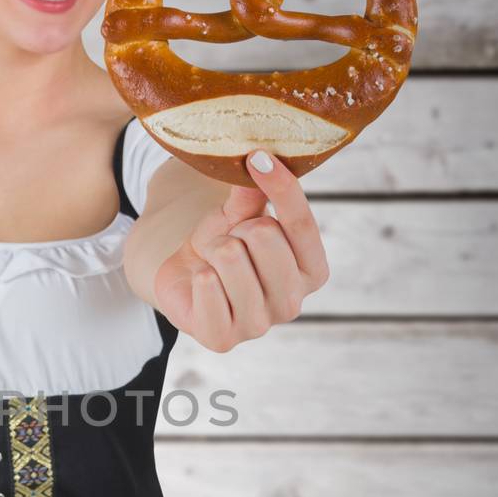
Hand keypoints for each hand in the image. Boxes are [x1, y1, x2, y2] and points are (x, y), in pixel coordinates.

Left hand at [153, 149, 329, 352]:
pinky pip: (208, 284)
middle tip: (229, 241)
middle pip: (264, 236)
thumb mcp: (241, 215)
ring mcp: (260, 325)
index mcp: (312, 272)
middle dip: (237, 228)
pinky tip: (201, 284)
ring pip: (231, 257)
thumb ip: (255, 193)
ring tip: (214, 262)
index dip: (281, 186)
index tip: (258, 157)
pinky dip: (198, 274)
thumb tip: (262, 158)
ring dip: (213, 249)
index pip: (302, 223)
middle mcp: (293, 303)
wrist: (185, 279)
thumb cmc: (224, 246)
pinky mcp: (223, 339)